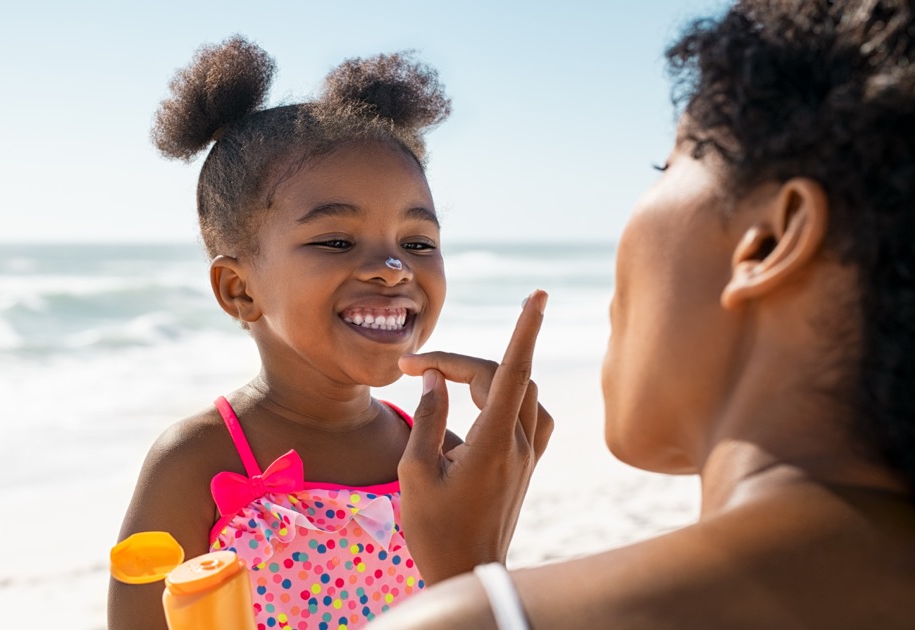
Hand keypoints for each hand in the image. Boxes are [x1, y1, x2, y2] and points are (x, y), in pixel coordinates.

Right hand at [396, 290, 552, 584]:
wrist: (467, 573)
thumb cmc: (433, 529)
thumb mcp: (414, 473)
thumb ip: (427, 419)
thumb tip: (435, 378)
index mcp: (490, 446)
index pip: (513, 373)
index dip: (525, 330)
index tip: (536, 295)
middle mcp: (518, 446)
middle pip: (505, 378)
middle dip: (462, 362)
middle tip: (416, 368)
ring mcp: (527, 457)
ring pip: (524, 393)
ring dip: (491, 376)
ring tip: (450, 381)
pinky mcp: (527, 466)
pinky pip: (532, 415)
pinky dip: (511, 397)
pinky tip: (485, 403)